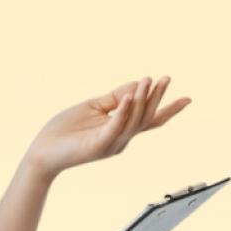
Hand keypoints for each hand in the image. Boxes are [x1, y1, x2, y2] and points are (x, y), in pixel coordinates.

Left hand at [25, 76, 191, 178]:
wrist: (42, 151)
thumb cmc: (65, 130)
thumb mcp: (92, 108)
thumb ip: (113, 98)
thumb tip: (136, 84)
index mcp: (120, 130)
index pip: (149, 119)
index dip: (168, 109)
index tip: (188, 98)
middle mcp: (121, 139)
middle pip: (146, 117)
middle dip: (157, 97)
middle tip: (166, 79)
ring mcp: (111, 143)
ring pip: (133, 121)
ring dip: (140, 100)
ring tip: (146, 81)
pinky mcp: (98, 146)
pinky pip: (114, 127)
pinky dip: (122, 112)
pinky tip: (127, 97)